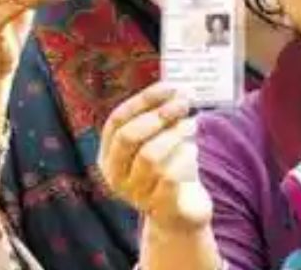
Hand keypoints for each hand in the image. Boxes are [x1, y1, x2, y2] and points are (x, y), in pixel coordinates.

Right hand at [99, 84, 208, 234]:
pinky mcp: (159, 207)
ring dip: (174, 134)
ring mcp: (135, 194)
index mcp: (108, 155)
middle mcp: (115, 176)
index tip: (170, 87)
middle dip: (159, 115)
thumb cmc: (169, 168)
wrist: (180, 213)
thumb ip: (160, 118)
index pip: (117, 120)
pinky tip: (192, 152)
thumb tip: (178, 90)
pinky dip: (184, 158)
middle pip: (129, 136)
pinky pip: (170, 177)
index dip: (144, 100)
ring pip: (150, 155)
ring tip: (192, 125)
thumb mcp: (158, 140)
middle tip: (184, 103)